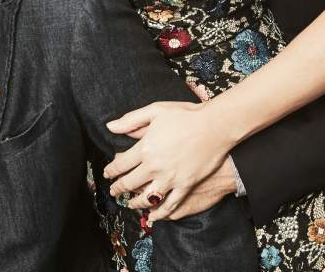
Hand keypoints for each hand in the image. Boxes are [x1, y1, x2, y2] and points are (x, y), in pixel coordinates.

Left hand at [103, 101, 232, 222]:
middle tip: (114, 190)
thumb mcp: (156, 110)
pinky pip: (169, 205)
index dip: (111, 171)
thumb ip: (131, 120)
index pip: (120, 165)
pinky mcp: (185, 186)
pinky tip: (153, 215)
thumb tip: (110, 127)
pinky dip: (159, 213)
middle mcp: (154, 166)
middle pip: (130, 183)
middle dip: (119, 188)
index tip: (108, 173)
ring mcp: (170, 178)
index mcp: (145, 148)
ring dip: (134, 203)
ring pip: (146, 197)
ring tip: (129, 203)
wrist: (216, 125)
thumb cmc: (187, 115)